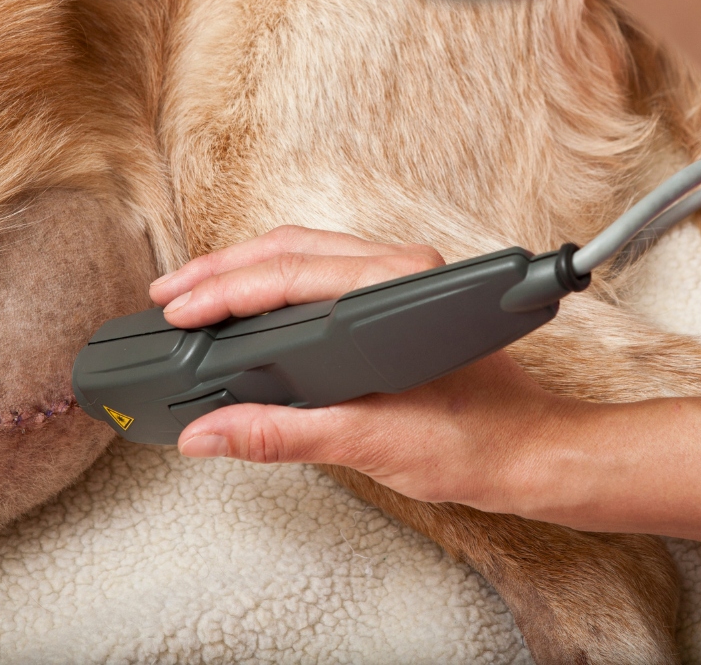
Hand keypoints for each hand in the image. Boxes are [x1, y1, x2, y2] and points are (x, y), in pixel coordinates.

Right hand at [149, 226, 568, 511]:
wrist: (531, 451)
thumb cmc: (476, 441)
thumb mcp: (369, 443)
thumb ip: (282, 434)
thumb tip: (209, 433)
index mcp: (398, 289)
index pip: (291, 276)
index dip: (225, 292)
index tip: (179, 312)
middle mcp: (399, 269)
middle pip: (290, 249)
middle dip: (220, 270)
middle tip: (168, 296)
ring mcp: (396, 278)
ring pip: (302, 253)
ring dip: (243, 270)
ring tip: (193, 294)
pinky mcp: (391, 297)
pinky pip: (319, 272)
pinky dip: (271, 284)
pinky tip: (246, 304)